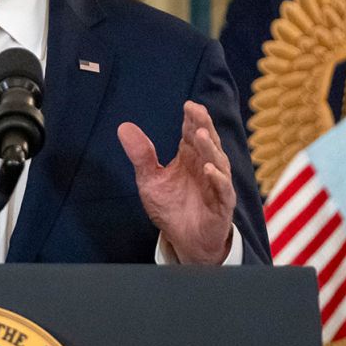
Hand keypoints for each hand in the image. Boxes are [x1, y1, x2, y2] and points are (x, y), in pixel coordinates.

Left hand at [118, 101, 234, 263]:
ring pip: (217, 161)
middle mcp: (205, 165)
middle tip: (197, 110)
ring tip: (200, 135)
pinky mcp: (221, 204)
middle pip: (207, 141)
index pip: (192, 132)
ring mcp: (216, 184)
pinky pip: (223, 189)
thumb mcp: (150, 180)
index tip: (187, 105)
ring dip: (209, 148)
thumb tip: (123, 127)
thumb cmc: (171, 207)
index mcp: (190, 156)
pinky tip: (208, 169)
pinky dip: (217, 179)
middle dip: (203, 125)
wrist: (184, 240)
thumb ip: (141, 155)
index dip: (192, 118)